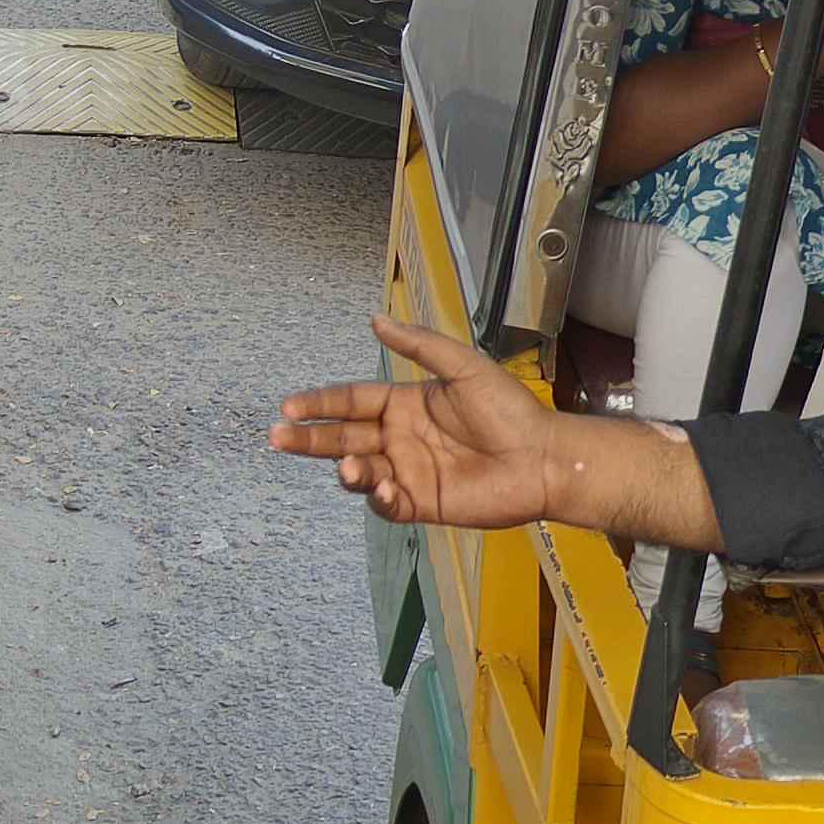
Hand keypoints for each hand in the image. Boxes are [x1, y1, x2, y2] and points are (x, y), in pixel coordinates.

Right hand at [272, 316, 558, 528]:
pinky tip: (379, 486)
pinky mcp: (420, 503)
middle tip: (278, 436)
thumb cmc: (510, 410)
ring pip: (360, 472)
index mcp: (406, 404)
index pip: (353, 401)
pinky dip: (377, 497)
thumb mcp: (465, 368)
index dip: (321, 403)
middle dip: (310, 438)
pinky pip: (387, 503)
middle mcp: (400, 439)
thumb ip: (421, 346)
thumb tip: (376, 319)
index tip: (290, 404)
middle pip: (343, 437)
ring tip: (347, 464)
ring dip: (347, 468)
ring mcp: (408, 472)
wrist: (545, 457)